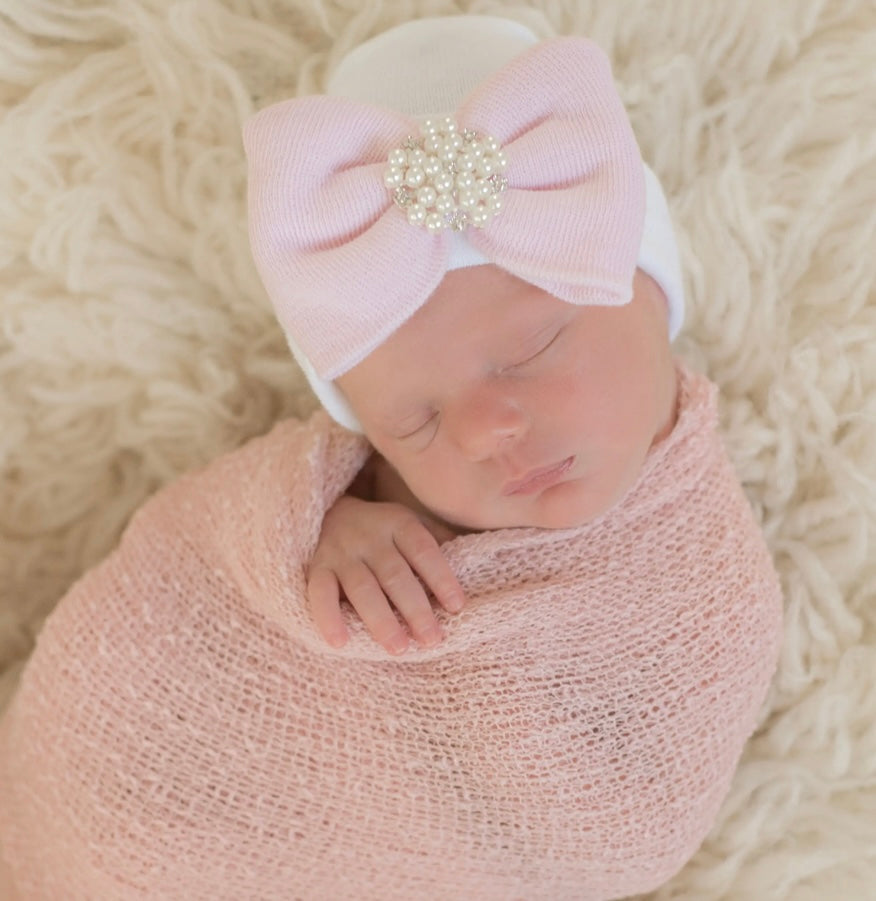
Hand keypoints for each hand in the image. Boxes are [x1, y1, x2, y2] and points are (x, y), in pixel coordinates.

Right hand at [306, 495, 464, 653]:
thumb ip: (437, 542)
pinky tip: (341, 642)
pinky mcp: (317, 569)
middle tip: (432, 639)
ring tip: (399, 648)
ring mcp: (341, 553)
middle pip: (395, 575)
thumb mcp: (409, 524)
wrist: (328, 513)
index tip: (457, 606)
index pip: (423, 550)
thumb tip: (473, 568)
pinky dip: (328, 618)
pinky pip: (319, 594)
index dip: (441, 577)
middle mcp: (370, 537)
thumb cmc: (381, 530)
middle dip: (415, 609)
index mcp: (398, 523)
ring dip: (381, 620)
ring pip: (362, 588)